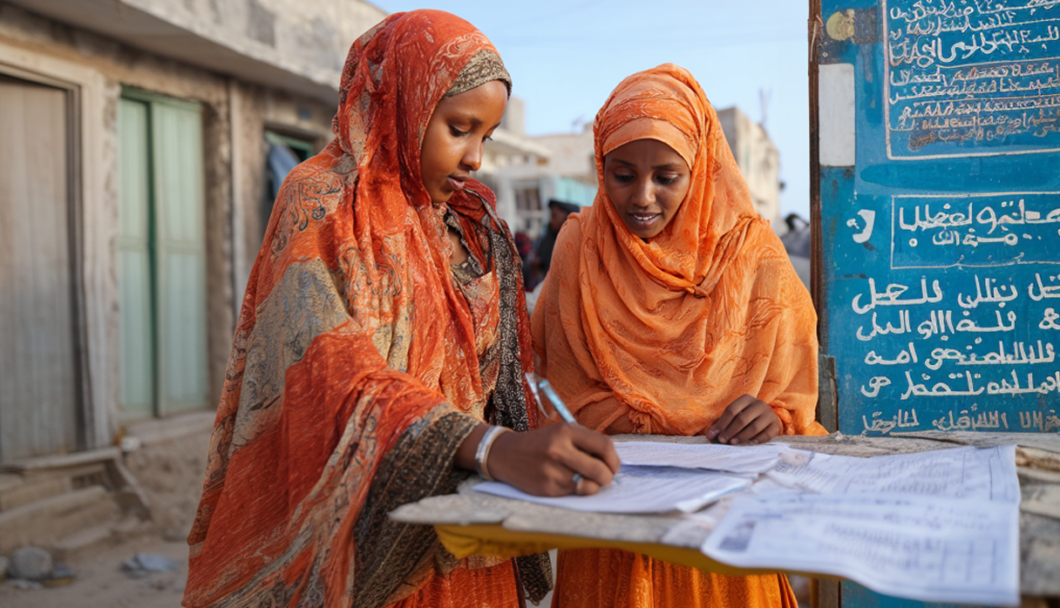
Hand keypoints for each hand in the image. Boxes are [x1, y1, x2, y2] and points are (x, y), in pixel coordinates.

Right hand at [486, 424, 620, 496]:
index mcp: (565, 431)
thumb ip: (585, 443)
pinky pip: (574, 494)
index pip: (604, 446)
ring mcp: (552, 471)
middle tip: (606, 477)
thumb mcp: (561, 432)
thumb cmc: (540, 443)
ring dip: (595, 486)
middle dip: (608, 477)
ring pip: (589, 486)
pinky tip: (570, 483)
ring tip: (589, 481)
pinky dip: (578, 491)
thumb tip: (612, 462)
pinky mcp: (547, 488)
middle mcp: (558, 449)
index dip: (615, 459)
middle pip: (600, 470)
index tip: (614, 465)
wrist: (505, 454)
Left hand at [705, 395, 780, 445]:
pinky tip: (749, 444)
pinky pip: (766, 434)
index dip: (721, 423)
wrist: (767, 417)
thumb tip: (711, 435)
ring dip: (742, 436)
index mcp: (746, 399)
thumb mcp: (734, 416)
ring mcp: (769, 414)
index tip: (714, 435)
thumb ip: (721, 424)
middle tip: (722, 440)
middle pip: (742, 419)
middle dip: (730, 431)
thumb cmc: (746, 417)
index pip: (731, 410)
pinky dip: (757, 440)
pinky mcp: (775, 425)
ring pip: (754, 427)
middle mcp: (759, 404)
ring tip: (733, 443)